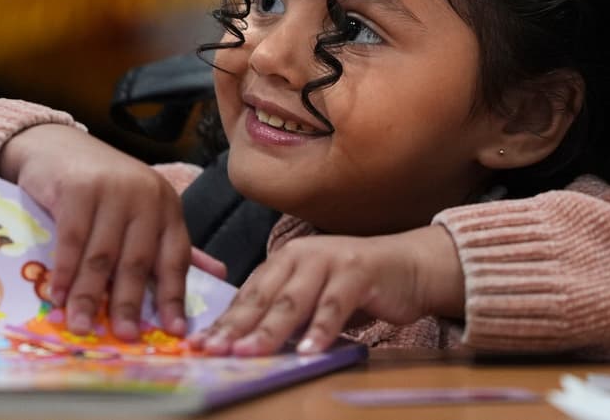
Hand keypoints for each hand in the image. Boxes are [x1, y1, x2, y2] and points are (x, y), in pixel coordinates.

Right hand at [0, 124, 207, 339]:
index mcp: (168, 208)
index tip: (174, 331)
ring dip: (90, 296)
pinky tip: (59, 295)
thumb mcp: (141, 212)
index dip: (174, 296)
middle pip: (138, 261)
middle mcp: (146, 197)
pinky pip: (72, 240)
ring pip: (102, 255)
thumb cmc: (103, 187)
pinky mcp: (79, 188)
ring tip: (81, 326)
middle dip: (130, 304)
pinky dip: (65, 272)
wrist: (57, 147)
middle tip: (123, 336)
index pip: (176, 258)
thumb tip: (218, 274)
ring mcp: (113, 190)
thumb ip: (171, 245)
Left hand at [188, 225, 464, 355]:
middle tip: (215, 351)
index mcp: (284, 260)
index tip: (202, 345)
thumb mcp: (313, 295)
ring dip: (270, 330)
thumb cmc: (356, 285)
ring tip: (250, 354)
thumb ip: (285, 312)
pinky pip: (334, 305)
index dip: (225, 322)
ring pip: (294, 301)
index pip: (249, 295)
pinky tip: (308, 351)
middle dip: (237, 327)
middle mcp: (301, 255)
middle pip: (264, 297)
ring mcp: (329, 261)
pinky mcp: (357, 272)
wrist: (407, 265)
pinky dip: (320, 329)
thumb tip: (245, 344)